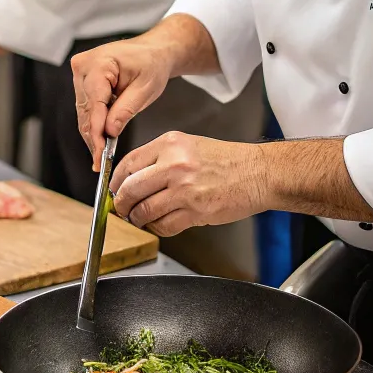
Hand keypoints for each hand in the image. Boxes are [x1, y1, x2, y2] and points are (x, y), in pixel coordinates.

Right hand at [71, 37, 172, 165]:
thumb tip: (109, 131)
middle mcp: (83, 66)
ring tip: (101, 154)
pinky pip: (86, 106)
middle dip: (94, 137)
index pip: (94, 104)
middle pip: (85, 110)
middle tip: (100, 161)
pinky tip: (101, 139)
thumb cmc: (152, 64)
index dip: (96, 131)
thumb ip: (125, 110)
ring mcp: (80, 72)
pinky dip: (94, 122)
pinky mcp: (82, 80)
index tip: (100, 154)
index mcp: (99, 63)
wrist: (153, 51)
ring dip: (93, 132)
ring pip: (83, 111)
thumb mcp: (145, 89)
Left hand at [109, 132, 266, 237]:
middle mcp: (174, 165)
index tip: (114, 189)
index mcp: (170, 144)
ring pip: (145, 211)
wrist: (258, 173)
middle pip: (131, 189)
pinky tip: (159, 223)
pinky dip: (157, 228)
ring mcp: (185, 190)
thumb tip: (131, 178)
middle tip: (121, 208)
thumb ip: (159, 158)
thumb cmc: (225, 160)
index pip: (129, 164)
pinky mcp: (195, 211)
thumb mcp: (188, 145)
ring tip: (139, 218)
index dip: (116, 180)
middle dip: (121, 203)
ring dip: (137, 218)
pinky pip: (164, 226)